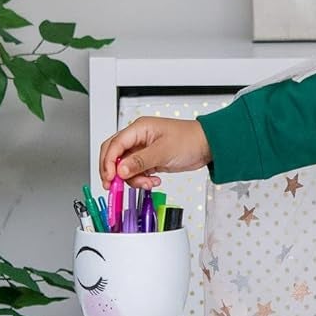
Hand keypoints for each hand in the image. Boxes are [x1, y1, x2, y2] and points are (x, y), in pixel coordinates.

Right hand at [97, 117, 211, 190]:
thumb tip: (121, 170)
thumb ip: (140, 161)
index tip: (110, 178)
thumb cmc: (190, 140)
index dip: (108, 162)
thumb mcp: (163, 151)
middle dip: (113, 172)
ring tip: (147, 183)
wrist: (207, 146)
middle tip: (115, 186)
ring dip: (132, 179)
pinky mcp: (150, 160)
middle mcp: (138, 138)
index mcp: (138, 129)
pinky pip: (137, 172)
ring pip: (125, 167)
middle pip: (114, 155)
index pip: (114, 145)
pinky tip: (154, 181)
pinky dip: (142, 179)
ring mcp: (143, 150)